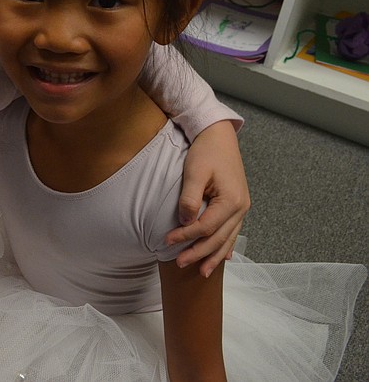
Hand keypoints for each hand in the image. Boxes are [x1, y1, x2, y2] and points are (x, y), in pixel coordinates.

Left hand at [166, 120, 249, 277]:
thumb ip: (190, 198)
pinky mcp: (237, 205)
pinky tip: (223, 258)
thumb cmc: (206, 152)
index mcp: (232, 200)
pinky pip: (233, 231)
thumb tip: (186, 222)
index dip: (186, 236)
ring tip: (202, 272)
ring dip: (214, 256)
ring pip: (228, 238)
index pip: (206, 227)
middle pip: (218, 238)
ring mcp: (241, 208)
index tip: (167, 240)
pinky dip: (226, 245)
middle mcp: (241, 207)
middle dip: (199, 253)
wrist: (219, 136)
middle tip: (180, 264)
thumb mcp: (194, 172)